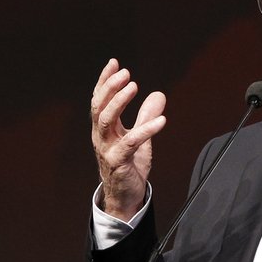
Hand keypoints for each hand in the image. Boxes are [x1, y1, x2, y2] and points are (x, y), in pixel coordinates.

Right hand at [90, 58, 166, 220]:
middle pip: (99, 107)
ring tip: (134, 86)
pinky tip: (162, 121)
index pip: (99, 100)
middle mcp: (101, 137)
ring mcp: (107, 150)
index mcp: (104, 129)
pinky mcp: (118, 162)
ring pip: (106, 121)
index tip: (114, 63)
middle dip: (110, 88)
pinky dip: (146, 129)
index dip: (105, 81)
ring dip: (119, 102)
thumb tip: (158, 94)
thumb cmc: (129, 167)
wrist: (125, 198)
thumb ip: (146, 116)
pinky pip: (131, 143)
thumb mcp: (140, 138)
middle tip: (126, 74)